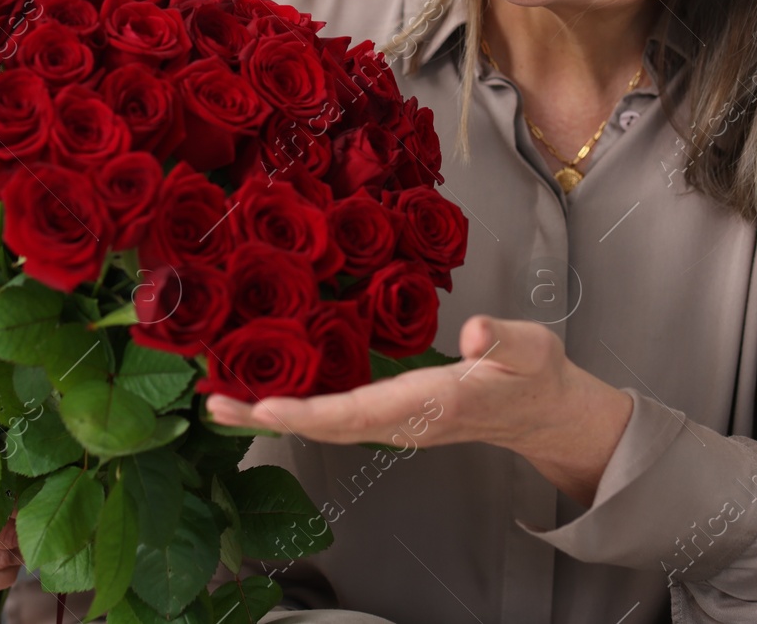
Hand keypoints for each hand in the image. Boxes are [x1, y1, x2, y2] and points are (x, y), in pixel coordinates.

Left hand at [205, 315, 633, 506]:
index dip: (311, 412)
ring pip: (325, 426)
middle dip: (270, 419)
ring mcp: (395, 423)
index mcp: (433, 403)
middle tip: (215, 406)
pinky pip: (334, 418)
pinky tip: (263, 398)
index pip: (362, 413)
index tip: (265, 404)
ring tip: (220, 404)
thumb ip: (504, 339)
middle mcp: (405, 421)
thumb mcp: (532, 348)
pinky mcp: (390, 416)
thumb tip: (472, 330)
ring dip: (272, 417)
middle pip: (328, 427)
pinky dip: (294, 410)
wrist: (541, 411)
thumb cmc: (533, 374)